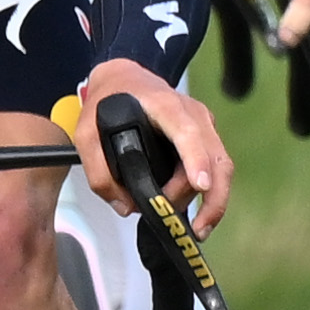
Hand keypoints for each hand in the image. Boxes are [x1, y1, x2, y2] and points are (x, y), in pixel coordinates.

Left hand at [71, 61, 230, 232]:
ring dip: (213, 201)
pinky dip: (211, 194)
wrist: (124, 78)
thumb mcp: (86, 133)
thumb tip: (125, 207)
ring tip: (195, 229)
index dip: (195, 160)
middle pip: (216, 158)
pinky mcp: (207, 136)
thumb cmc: (108, 102)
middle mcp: (193, 114)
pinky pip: (217, 167)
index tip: (199, 185)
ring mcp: (205, 124)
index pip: (187, 134)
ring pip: (222, 167)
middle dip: (211, 198)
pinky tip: (198, 214)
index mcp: (164, 107)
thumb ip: (98, 171)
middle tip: (197, 230)